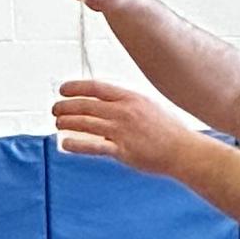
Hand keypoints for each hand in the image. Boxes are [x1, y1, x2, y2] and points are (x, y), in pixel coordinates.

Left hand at [51, 79, 202, 178]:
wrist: (183, 150)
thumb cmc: (169, 131)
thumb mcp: (149, 107)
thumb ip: (128, 105)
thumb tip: (108, 104)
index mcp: (131, 98)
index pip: (96, 88)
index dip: (76, 88)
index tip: (63, 90)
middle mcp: (124, 111)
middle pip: (86, 105)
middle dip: (66, 106)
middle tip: (56, 109)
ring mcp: (122, 131)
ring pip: (86, 123)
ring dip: (67, 122)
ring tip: (57, 123)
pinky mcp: (123, 150)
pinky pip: (94, 146)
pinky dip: (77, 144)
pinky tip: (65, 143)